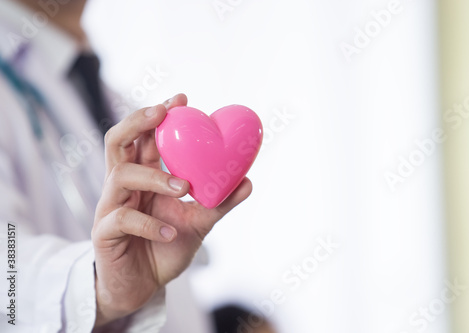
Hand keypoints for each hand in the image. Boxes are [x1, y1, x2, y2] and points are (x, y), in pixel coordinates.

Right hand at [91, 94, 251, 325]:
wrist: (143, 286)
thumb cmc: (166, 247)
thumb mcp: (198, 222)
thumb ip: (218, 202)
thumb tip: (247, 181)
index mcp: (143, 177)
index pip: (144, 137)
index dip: (157, 114)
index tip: (181, 98)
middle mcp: (123, 185)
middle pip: (117, 141)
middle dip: (138, 121)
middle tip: (163, 113)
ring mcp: (110, 206)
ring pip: (120, 175)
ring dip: (155, 177)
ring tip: (183, 187)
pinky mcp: (104, 232)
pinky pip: (123, 218)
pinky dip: (151, 224)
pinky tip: (172, 232)